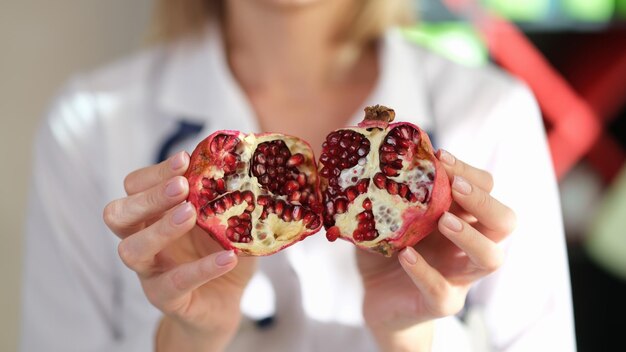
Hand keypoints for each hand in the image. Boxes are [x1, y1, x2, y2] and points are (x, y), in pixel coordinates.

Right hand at [103, 152, 255, 350]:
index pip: (135, 186)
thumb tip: (247, 168)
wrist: (225, 301)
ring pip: (132, 250)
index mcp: (152, 214)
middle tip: (181, 186)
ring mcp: (149, 271)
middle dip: (148, 196)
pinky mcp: (167, 299)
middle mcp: (142, 240)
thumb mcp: (225, 219)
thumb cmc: (219, 250)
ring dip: (160, 229)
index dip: (154, 172)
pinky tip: (228, 257)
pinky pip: (174, 283)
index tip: (184, 159)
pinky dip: (202, 269)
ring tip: (191, 214)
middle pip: (118, 214)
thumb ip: (227, 196)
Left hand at [357, 150, 515, 349]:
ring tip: (444, 221)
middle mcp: (469, 245)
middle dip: (484, 200)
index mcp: (462, 218)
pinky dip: (424, 271)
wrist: (377, 299)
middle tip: (455, 187)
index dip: (469, 172)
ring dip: (470, 235)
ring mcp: (460, 276)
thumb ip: (387, 191)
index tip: (440, 156)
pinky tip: (406, 255)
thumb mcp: (388, 215)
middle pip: (504, 221)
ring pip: (491, 257)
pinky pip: (441, 289)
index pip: (485, 188)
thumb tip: (368, 153)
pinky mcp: (442, 303)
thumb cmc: (387, 250)